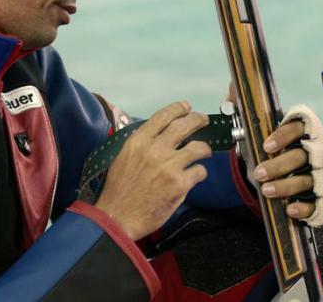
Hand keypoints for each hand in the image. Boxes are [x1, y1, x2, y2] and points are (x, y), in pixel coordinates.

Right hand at [95, 101, 211, 239]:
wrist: (118, 216)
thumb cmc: (118, 190)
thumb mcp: (122, 158)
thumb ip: (140, 145)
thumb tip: (156, 137)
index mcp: (138, 141)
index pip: (162, 117)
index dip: (177, 109)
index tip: (186, 107)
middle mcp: (155, 149)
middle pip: (184, 126)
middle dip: (197, 120)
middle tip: (203, 119)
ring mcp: (169, 166)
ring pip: (198, 147)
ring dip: (204, 148)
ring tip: (204, 151)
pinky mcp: (180, 184)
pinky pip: (199, 171)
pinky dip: (200, 172)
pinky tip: (195, 175)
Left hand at [252, 105, 322, 226]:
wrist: (278, 171)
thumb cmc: (269, 145)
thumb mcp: (255, 127)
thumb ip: (244, 107)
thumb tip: (233, 86)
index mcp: (302, 128)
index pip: (297, 127)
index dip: (283, 135)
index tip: (265, 145)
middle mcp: (314, 149)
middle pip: (301, 156)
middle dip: (279, 165)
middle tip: (257, 172)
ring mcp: (318, 173)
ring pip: (306, 179)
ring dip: (286, 186)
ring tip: (265, 190)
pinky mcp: (319, 195)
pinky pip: (315, 203)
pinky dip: (303, 207)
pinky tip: (288, 209)